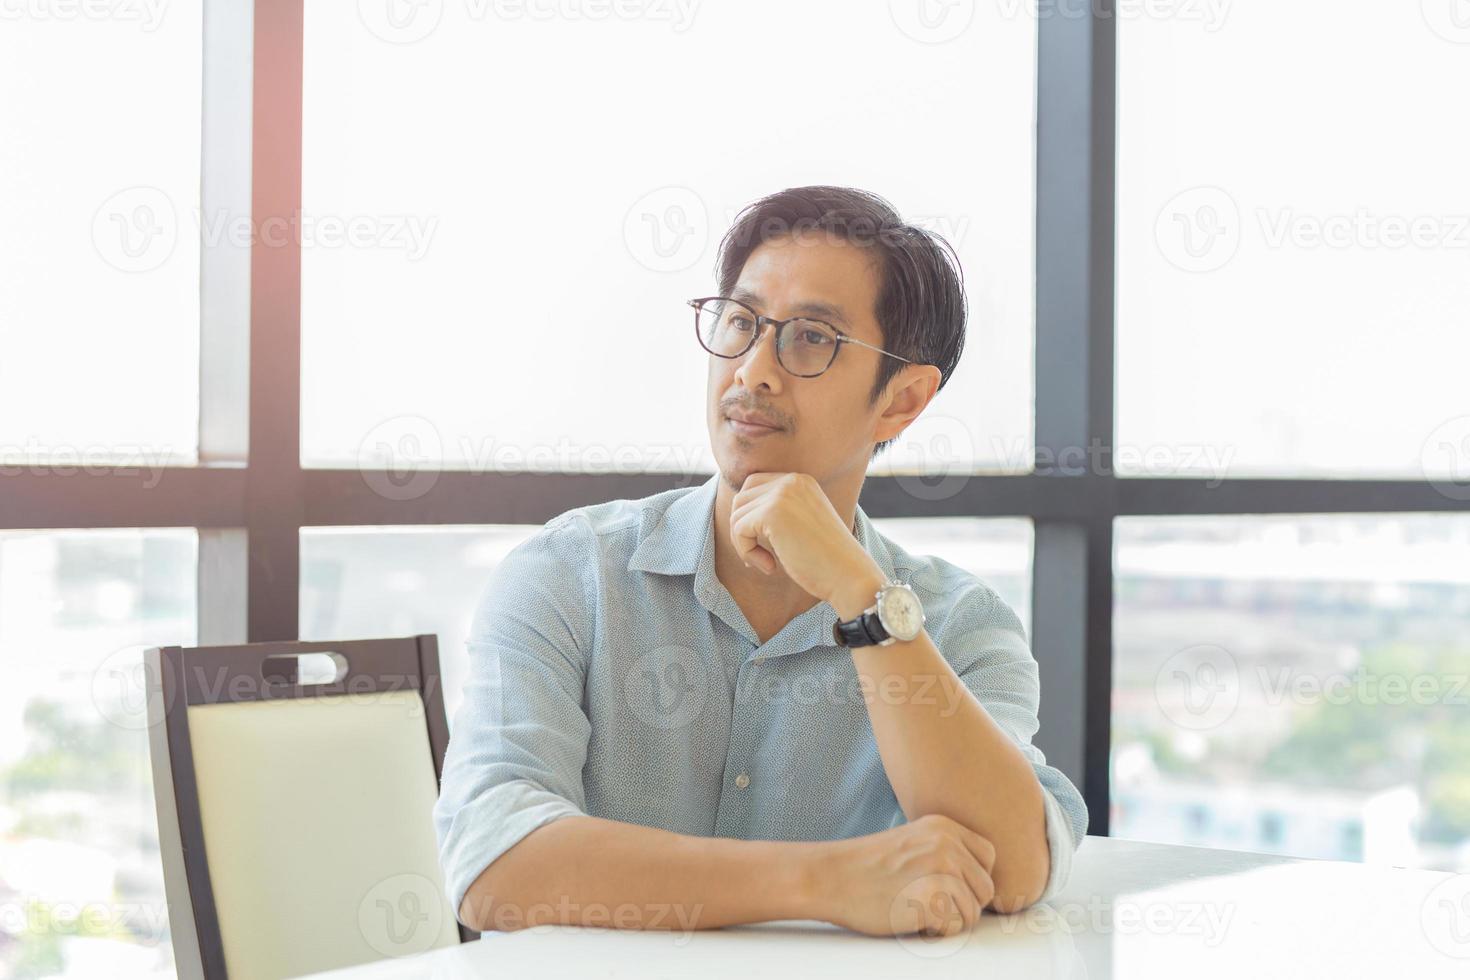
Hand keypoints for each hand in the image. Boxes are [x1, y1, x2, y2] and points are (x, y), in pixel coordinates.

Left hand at [729, 472, 882, 609]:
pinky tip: (770, 567)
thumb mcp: (800, 525)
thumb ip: (777, 512)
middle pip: (742, 498)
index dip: (752, 518)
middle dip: (743, 529)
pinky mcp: (772, 512)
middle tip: (760, 557)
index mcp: (801, 481)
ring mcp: (782, 493)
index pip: (754, 486)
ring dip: (745, 545)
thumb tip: (738, 516)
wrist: (848, 575)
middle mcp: (791, 480)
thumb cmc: (826, 559)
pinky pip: (738, 529)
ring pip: (737, 515)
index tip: (767, 546)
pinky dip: (747, 552)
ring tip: (768, 564)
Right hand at [816, 814, 996, 936]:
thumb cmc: (868, 867)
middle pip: (986, 888)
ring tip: (921, 912)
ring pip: (974, 911)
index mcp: (944, 827)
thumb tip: (980, 882)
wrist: (833, 876)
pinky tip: (915, 919)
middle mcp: (947, 844)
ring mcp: (941, 869)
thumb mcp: (913, 841)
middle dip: (966, 904)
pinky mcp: (932, 897)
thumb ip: (946, 851)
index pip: (989, 857)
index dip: (974, 880)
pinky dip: (938, 931)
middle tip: (933, 906)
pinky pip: (956, 926)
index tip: (950, 889)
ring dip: (951, 920)